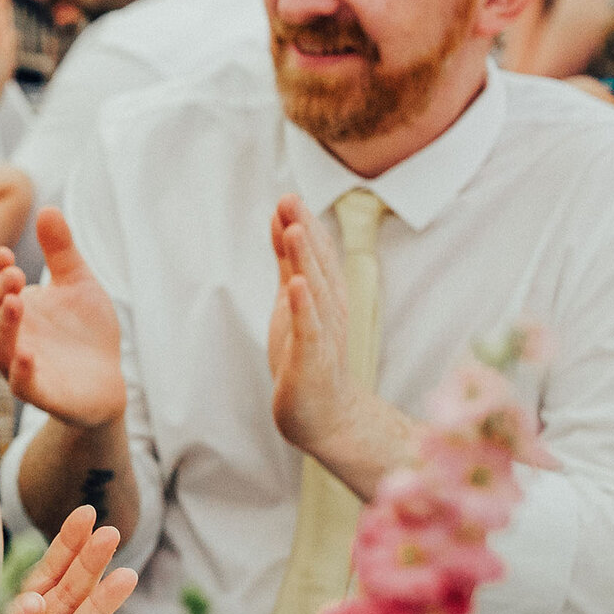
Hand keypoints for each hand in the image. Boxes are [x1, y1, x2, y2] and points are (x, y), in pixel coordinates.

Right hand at [0, 209, 124, 428]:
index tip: (7, 253)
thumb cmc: (85, 332)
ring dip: (1, 325)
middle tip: (16, 272)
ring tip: (17, 301)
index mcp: (9, 311)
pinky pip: (21, 385)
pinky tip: (29, 354)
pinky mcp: (43, 393)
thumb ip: (61, 251)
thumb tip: (48, 208)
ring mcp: (20, 368)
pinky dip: (21, 370)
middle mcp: (7, 339)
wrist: (109, 380)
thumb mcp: (77, 282)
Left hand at [265, 195, 415, 496]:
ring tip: (294, 230)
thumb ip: (288, 261)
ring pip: (314, 291)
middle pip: (316, 265)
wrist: (327, 416)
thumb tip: (284, 218)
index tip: (288, 197)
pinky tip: (295, 286)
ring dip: (304, 260)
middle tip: (290, 200)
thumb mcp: (294, 300)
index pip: (316, 254)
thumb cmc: (308, 355)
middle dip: (303, 232)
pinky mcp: (312, 361)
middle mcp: (329, 310)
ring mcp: (322, 335)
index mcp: (324, 295)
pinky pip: (309, 330)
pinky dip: (303, 308)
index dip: (303, 225)